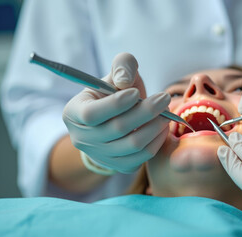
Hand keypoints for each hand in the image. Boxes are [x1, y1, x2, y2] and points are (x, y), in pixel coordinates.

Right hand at [63, 53, 170, 172]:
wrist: (116, 116)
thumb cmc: (116, 90)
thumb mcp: (116, 72)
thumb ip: (122, 66)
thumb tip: (125, 81)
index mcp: (74, 113)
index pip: (91, 114)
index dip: (116, 104)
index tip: (137, 92)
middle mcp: (82, 138)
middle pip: (117, 129)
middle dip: (145, 112)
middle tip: (164, 98)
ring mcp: (100, 155)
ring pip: (132, 145)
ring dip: (155, 127)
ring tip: (167, 112)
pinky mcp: (118, 165)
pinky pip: (141, 158)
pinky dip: (156, 142)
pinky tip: (163, 127)